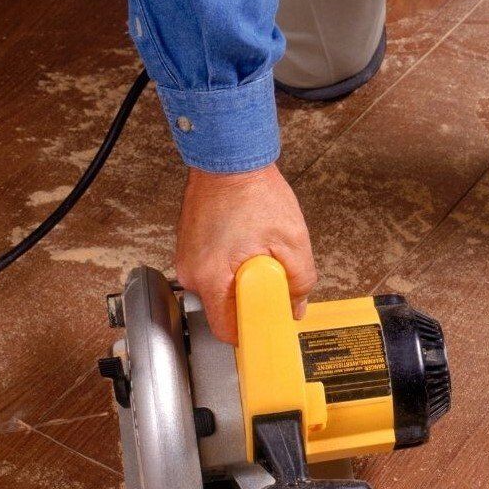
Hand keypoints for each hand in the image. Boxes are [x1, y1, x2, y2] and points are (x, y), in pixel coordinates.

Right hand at [175, 163, 315, 343]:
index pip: (226, 330)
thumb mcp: (292, 241)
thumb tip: (294, 306)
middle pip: (225, 309)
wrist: (229, 158)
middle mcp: (191, 272)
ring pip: (222, 289)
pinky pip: (216, 271)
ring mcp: (188, 259)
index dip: (252, 330)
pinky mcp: (192, 248)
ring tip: (258, 250)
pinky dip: (234, 264)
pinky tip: (246, 242)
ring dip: (244, 279)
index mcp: (210, 277)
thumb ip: (299, 282)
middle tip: (271, 275)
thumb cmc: (253, 191)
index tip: (269, 324)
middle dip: (252, 299)